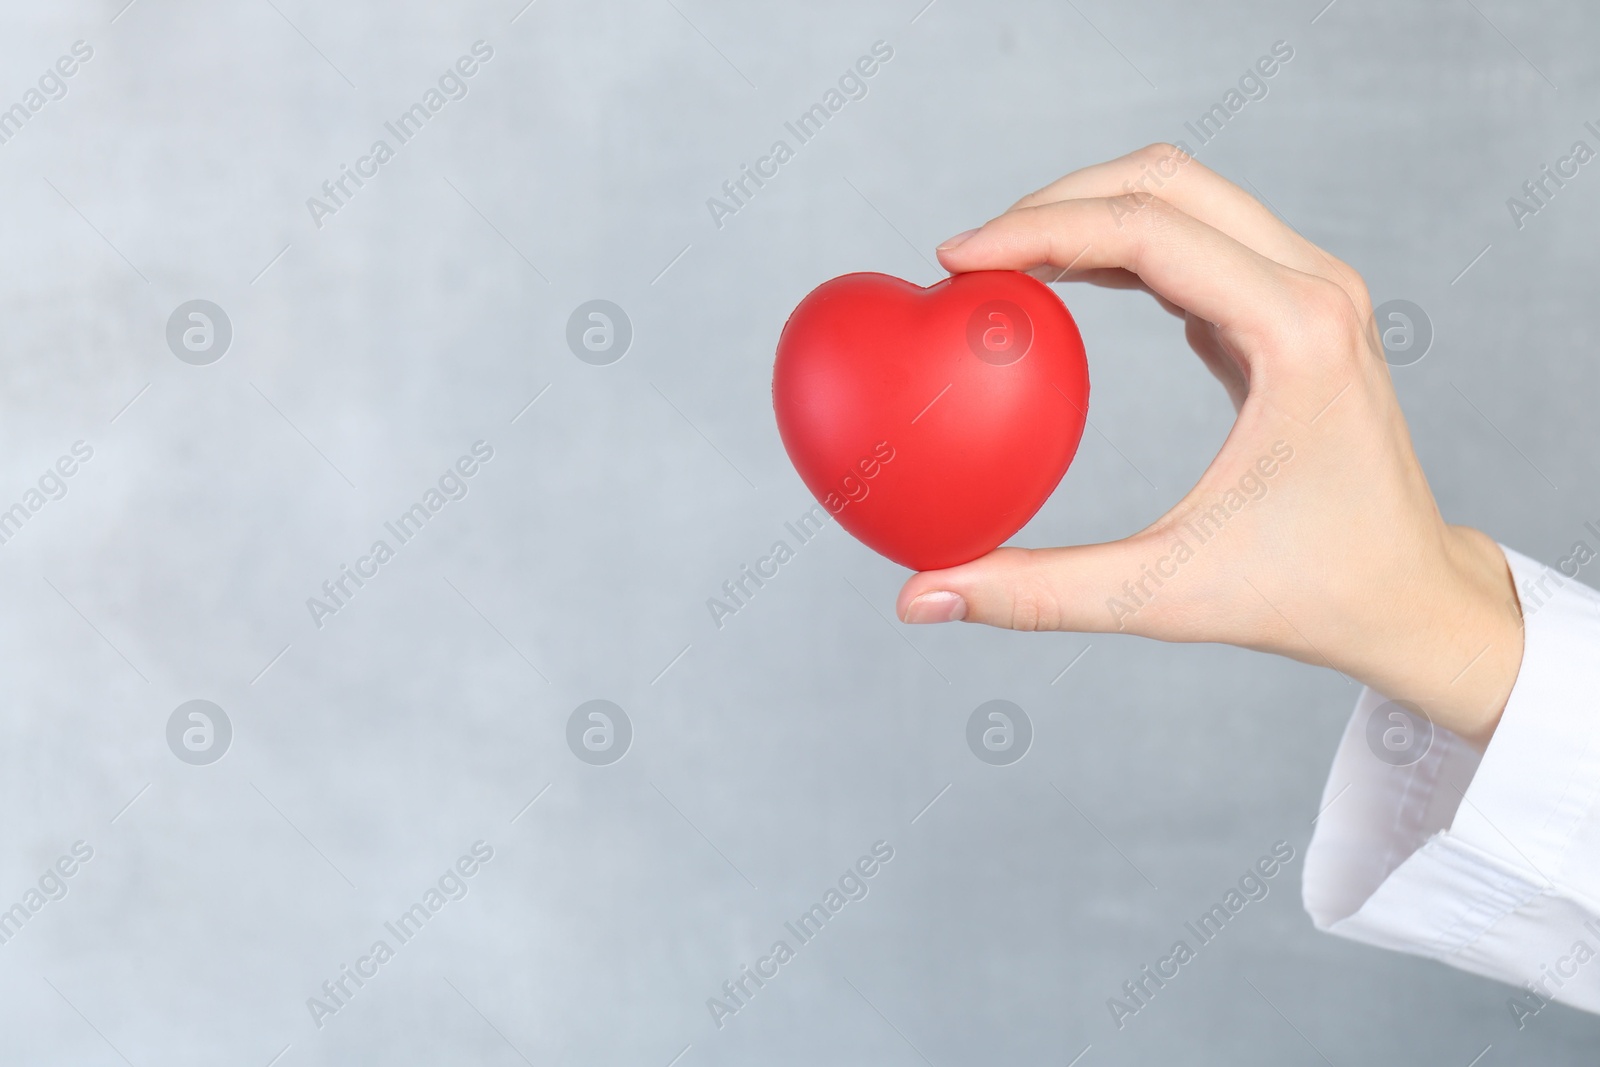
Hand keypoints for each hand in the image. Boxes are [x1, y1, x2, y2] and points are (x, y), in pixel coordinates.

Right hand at [896, 145, 1522, 747]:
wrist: (1410, 597)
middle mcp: (1315, 288)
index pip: (1147, 230)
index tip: (956, 259)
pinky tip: (1071, 283)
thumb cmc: (1310, 593)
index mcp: (1297, 332)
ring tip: (1006, 264)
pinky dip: (1126, 243)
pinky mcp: (1297, 308)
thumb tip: (923, 596)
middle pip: (1165, 182)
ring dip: (1090, 211)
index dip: (1038, 231)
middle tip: (971, 257)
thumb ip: (1038, 594)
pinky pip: (1202, 238)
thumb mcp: (1165, 595)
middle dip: (1056, 201)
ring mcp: (1312, 289)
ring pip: (1186, 195)